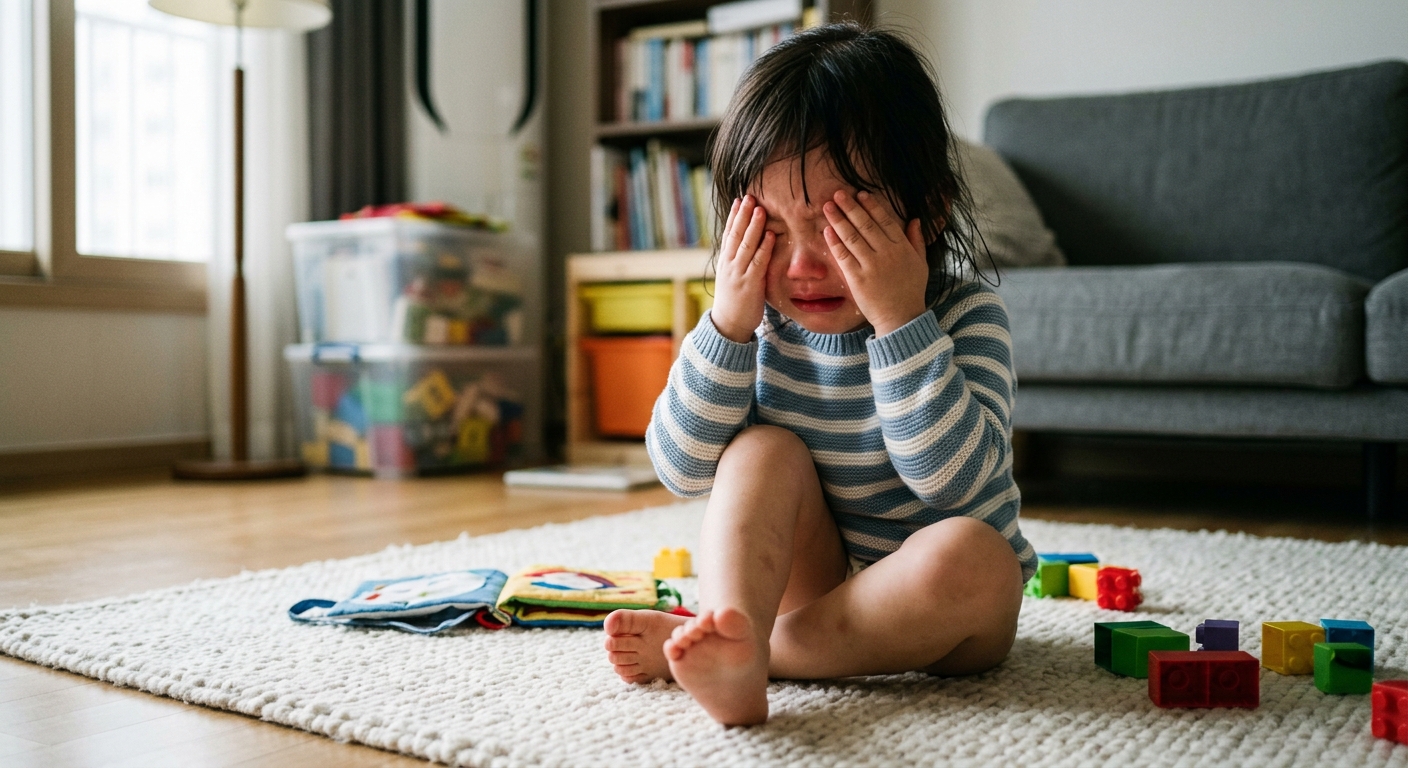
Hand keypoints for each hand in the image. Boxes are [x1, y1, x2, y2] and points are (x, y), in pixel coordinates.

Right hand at [710, 195, 774, 342]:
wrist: (728, 325)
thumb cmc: (733, 301)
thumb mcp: (732, 277)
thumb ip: (739, 262)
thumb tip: (750, 247)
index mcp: (724, 261)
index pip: (728, 233)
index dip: (734, 216)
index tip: (739, 200)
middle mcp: (729, 264)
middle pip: (736, 234)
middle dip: (743, 215)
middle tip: (749, 196)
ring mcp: (738, 273)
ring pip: (746, 244)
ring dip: (754, 226)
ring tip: (759, 209)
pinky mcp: (750, 284)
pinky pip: (758, 262)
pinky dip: (764, 248)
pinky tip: (770, 235)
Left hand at [822, 189, 928, 337]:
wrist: (901, 317)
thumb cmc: (911, 290)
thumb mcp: (921, 263)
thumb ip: (917, 240)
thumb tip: (914, 219)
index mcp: (902, 247)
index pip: (885, 221)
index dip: (871, 206)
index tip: (860, 194)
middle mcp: (886, 253)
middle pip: (865, 225)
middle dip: (850, 207)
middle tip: (838, 194)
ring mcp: (871, 265)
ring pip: (852, 237)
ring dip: (839, 220)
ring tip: (828, 206)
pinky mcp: (857, 278)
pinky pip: (844, 256)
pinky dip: (835, 242)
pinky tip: (827, 230)